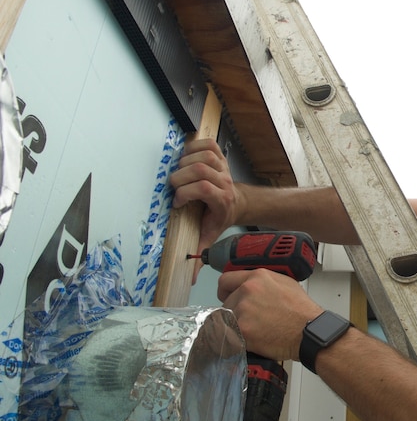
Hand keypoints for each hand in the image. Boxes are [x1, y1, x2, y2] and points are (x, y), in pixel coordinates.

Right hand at [170, 139, 240, 262]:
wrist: (237, 202)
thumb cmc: (219, 217)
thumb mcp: (210, 235)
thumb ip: (199, 252)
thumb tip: (190, 276)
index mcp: (221, 200)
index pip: (204, 189)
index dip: (186, 194)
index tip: (177, 203)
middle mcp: (224, 181)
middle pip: (199, 170)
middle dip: (180, 178)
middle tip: (174, 187)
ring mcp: (223, 167)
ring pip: (202, 155)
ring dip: (185, 162)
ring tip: (180, 174)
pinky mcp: (219, 156)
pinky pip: (207, 144)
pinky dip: (194, 147)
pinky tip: (186, 157)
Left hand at [218, 269, 322, 360]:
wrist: (309, 332)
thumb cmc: (302, 311)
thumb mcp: (285, 284)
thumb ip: (263, 282)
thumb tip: (250, 286)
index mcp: (258, 277)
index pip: (225, 280)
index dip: (226, 291)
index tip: (227, 297)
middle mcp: (248, 290)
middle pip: (226, 303)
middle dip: (235, 311)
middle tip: (251, 320)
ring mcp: (243, 310)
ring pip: (226, 320)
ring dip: (237, 326)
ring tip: (255, 331)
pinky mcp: (242, 330)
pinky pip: (229, 335)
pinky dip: (237, 340)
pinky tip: (251, 340)